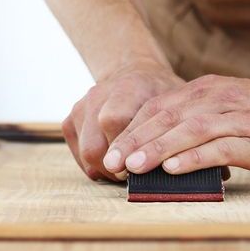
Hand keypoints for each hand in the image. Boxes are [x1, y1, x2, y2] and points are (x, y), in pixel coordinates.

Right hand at [63, 60, 183, 180]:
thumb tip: (178, 161)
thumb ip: (174, 127)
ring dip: (106, 170)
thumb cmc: (161, 93)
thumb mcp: (176, 102)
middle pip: (94, 146)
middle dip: (115, 169)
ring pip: (86, 154)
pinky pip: (78, 154)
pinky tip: (115, 164)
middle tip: (134, 176)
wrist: (134, 74)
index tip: (139, 167)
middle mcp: (98, 95)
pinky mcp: (71, 120)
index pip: (113, 121)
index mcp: (127, 87)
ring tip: (126, 172)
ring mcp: (81, 107)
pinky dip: (96, 165)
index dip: (124, 150)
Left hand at [102, 75, 249, 175]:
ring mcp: (236, 118)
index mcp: (204, 91)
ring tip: (133, 167)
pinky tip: (174, 168)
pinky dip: (194, 158)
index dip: (130, 130)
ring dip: (158, 149)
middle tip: (110, 163)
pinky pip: (219, 147)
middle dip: (135, 141)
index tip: (108, 153)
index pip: (158, 109)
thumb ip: (194, 121)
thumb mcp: (224, 108)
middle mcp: (216, 99)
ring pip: (188, 132)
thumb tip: (158, 147)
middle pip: (166, 119)